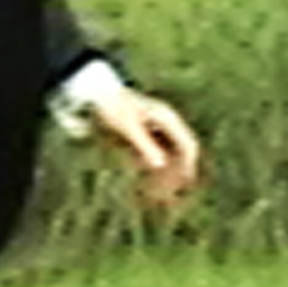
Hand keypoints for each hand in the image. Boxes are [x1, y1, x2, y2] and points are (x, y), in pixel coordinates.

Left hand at [90, 88, 200, 212]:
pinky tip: (147, 181)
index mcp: (167, 118)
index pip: (187, 145)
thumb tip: (161, 165)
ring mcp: (158, 128)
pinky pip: (157, 153)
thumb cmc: (115, 107)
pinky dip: (154, 166)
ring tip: (159, 192)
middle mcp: (167, 123)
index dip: (188, 165)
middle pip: (181, 151)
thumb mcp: (129, 128)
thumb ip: (145, 145)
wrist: (99, 93)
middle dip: (177, 172)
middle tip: (170, 193)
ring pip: (170, 154)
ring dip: (167, 172)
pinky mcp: (148, 133)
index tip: (183, 183)